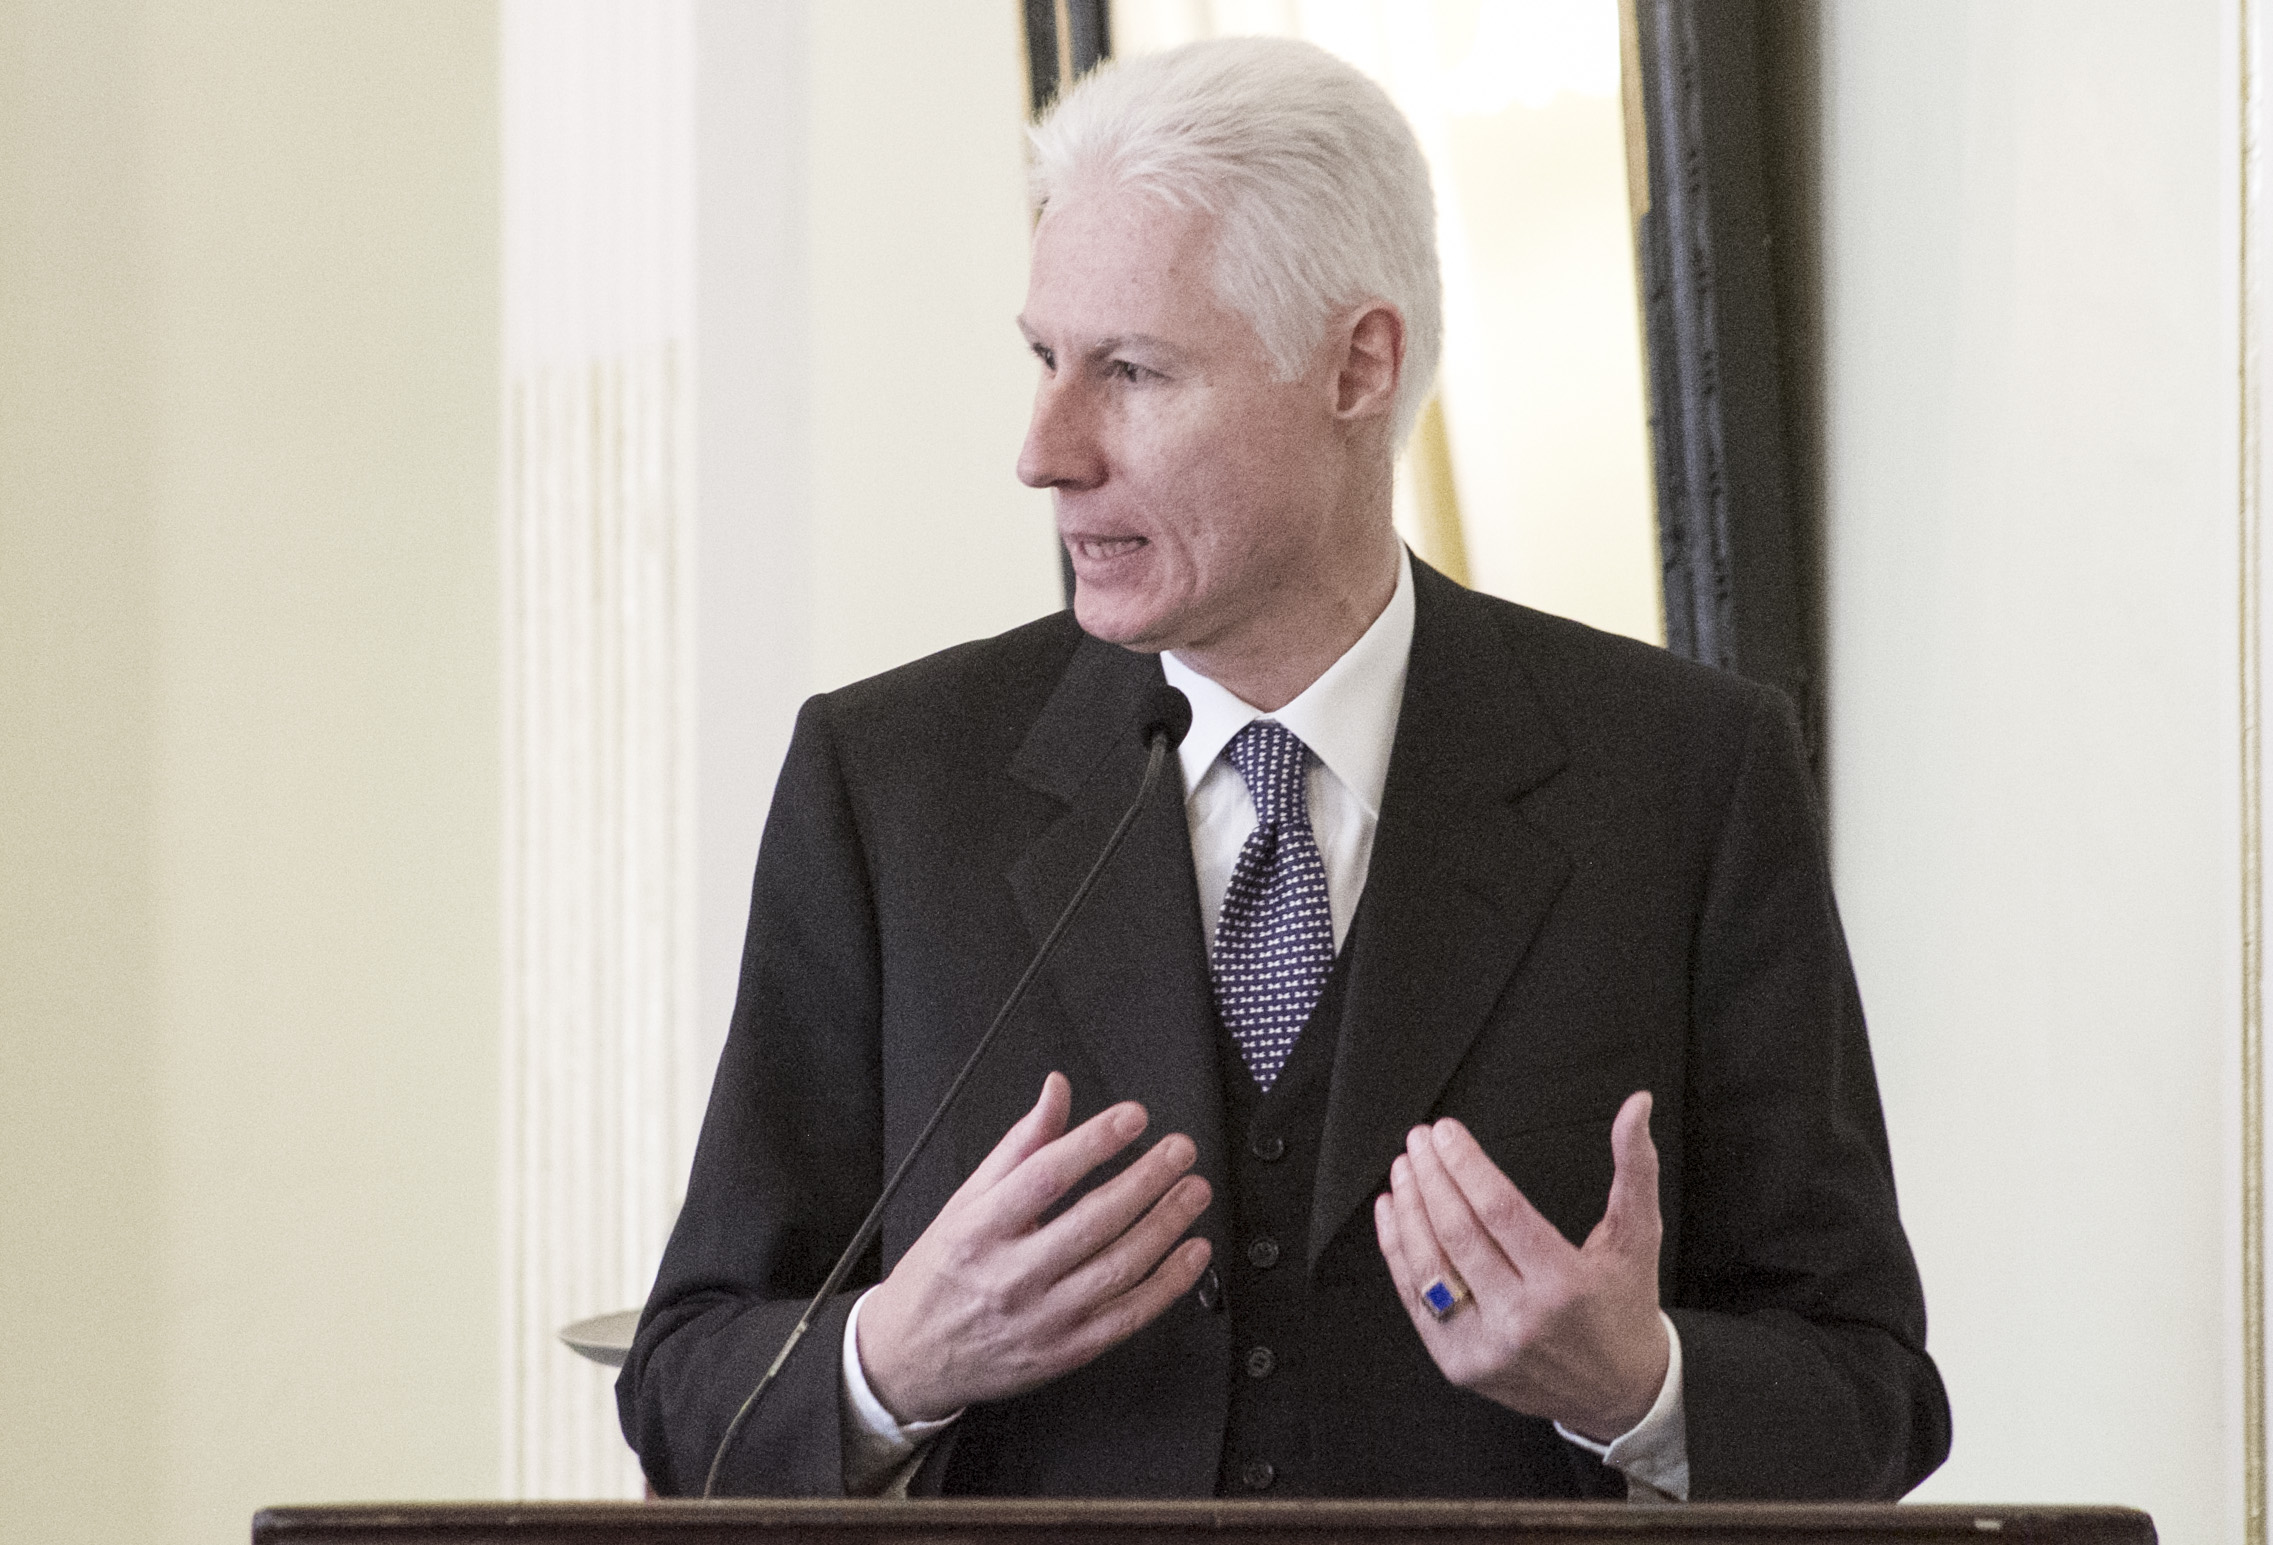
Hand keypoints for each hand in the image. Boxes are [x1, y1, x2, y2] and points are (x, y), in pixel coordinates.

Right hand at [856, 1072, 1213, 1422]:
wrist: (913, 1355)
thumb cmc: (942, 1272)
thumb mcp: (965, 1200)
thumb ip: (1019, 1145)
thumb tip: (1056, 1092)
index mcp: (980, 1229)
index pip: (1044, 1176)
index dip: (1093, 1142)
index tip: (1132, 1118)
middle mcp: (1011, 1274)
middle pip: (1092, 1221)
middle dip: (1146, 1180)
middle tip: (1180, 1150)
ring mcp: (1041, 1318)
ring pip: (1118, 1267)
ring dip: (1165, 1225)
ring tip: (1194, 1191)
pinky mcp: (1066, 1351)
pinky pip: (1128, 1316)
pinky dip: (1168, 1284)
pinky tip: (1192, 1252)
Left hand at [1373, 1091, 1668, 1442]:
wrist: (1619, 1394)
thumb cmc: (1625, 1305)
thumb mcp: (1639, 1237)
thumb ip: (1635, 1167)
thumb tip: (1636, 1104)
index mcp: (1564, 1284)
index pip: (1499, 1211)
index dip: (1466, 1166)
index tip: (1446, 1132)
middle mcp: (1521, 1319)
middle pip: (1458, 1234)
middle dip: (1431, 1177)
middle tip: (1418, 1139)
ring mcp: (1485, 1347)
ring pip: (1429, 1267)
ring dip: (1408, 1210)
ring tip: (1403, 1169)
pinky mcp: (1459, 1365)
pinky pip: (1416, 1300)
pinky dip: (1398, 1252)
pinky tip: (1391, 1213)